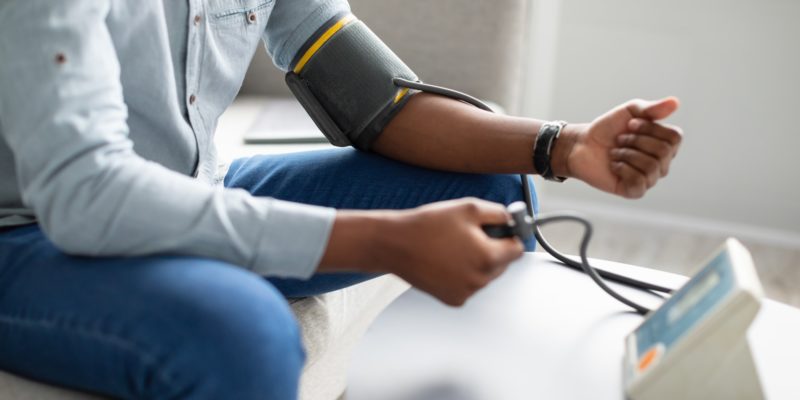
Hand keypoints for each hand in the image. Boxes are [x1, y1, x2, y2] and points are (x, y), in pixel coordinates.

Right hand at [387, 198, 523, 305]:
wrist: (395, 244)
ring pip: (485, 276)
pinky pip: (469, 286)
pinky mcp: (452, 299)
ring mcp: (466, 292)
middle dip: (492, 249)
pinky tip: (446, 261)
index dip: (510, 236)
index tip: (503, 231)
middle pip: (502, 264)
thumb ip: (499, 213)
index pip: (517, 250)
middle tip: (470, 235)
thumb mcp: (468, 208)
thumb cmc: (428, 226)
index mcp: (488, 257)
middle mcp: (479, 280)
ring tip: (453, 247)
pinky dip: (463, 275)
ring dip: (477, 263)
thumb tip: (512, 219)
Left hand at [552, 98, 682, 197]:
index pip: (675, 137)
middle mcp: (662, 163)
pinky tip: (614, 166)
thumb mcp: (630, 112)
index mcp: (665, 144)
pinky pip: (638, 181)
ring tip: (615, 152)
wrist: (582, 144)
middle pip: (663, 151)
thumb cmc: (608, 129)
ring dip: (626, 154)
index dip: (650, 128)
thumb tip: (675, 102)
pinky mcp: (634, 191)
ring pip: (651, 166)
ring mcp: (649, 179)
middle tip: (620, 139)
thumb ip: (652, 108)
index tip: (630, 124)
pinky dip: (622, 169)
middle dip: (636, 141)